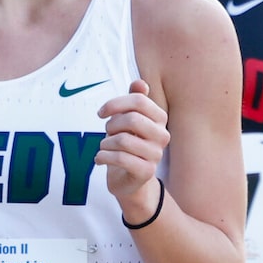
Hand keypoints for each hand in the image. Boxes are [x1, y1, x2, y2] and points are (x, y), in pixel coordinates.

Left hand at [96, 78, 169, 218]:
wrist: (129, 179)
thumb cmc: (127, 145)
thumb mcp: (128, 121)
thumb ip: (134, 101)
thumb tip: (139, 83)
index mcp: (160, 119)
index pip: (138, 101)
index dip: (115, 104)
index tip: (101, 113)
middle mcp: (162, 135)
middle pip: (132, 119)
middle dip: (111, 125)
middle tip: (107, 133)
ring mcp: (156, 154)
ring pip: (123, 140)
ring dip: (105, 143)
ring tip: (104, 148)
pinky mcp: (146, 172)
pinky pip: (120, 159)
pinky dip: (103, 157)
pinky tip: (99, 159)